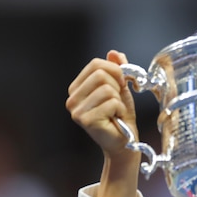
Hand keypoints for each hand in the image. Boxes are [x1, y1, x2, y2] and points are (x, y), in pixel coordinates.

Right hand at [66, 50, 140, 196]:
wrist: (124, 142)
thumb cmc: (120, 116)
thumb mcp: (121, 88)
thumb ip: (117, 69)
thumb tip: (114, 53)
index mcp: (77, 87)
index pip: (96, 64)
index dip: (115, 71)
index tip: (122, 84)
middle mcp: (72, 98)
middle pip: (100, 74)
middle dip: (118, 86)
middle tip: (118, 101)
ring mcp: (76, 110)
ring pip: (106, 88)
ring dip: (119, 100)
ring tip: (116, 112)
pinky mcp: (85, 120)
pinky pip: (111, 102)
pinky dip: (120, 110)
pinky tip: (116, 119)